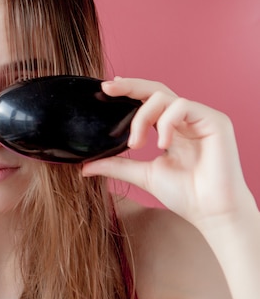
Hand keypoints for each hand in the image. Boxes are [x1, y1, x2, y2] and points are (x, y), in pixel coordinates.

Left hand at [82, 77, 255, 226]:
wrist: (210, 212)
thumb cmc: (185, 194)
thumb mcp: (142, 175)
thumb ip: (116, 165)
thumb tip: (84, 166)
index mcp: (170, 128)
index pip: (147, 100)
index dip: (128, 90)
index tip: (106, 88)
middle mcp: (186, 119)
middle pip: (155, 89)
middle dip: (129, 86)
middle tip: (107, 89)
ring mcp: (201, 118)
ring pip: (164, 97)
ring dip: (142, 117)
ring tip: (136, 144)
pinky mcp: (215, 121)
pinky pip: (182, 106)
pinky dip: (165, 123)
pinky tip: (162, 144)